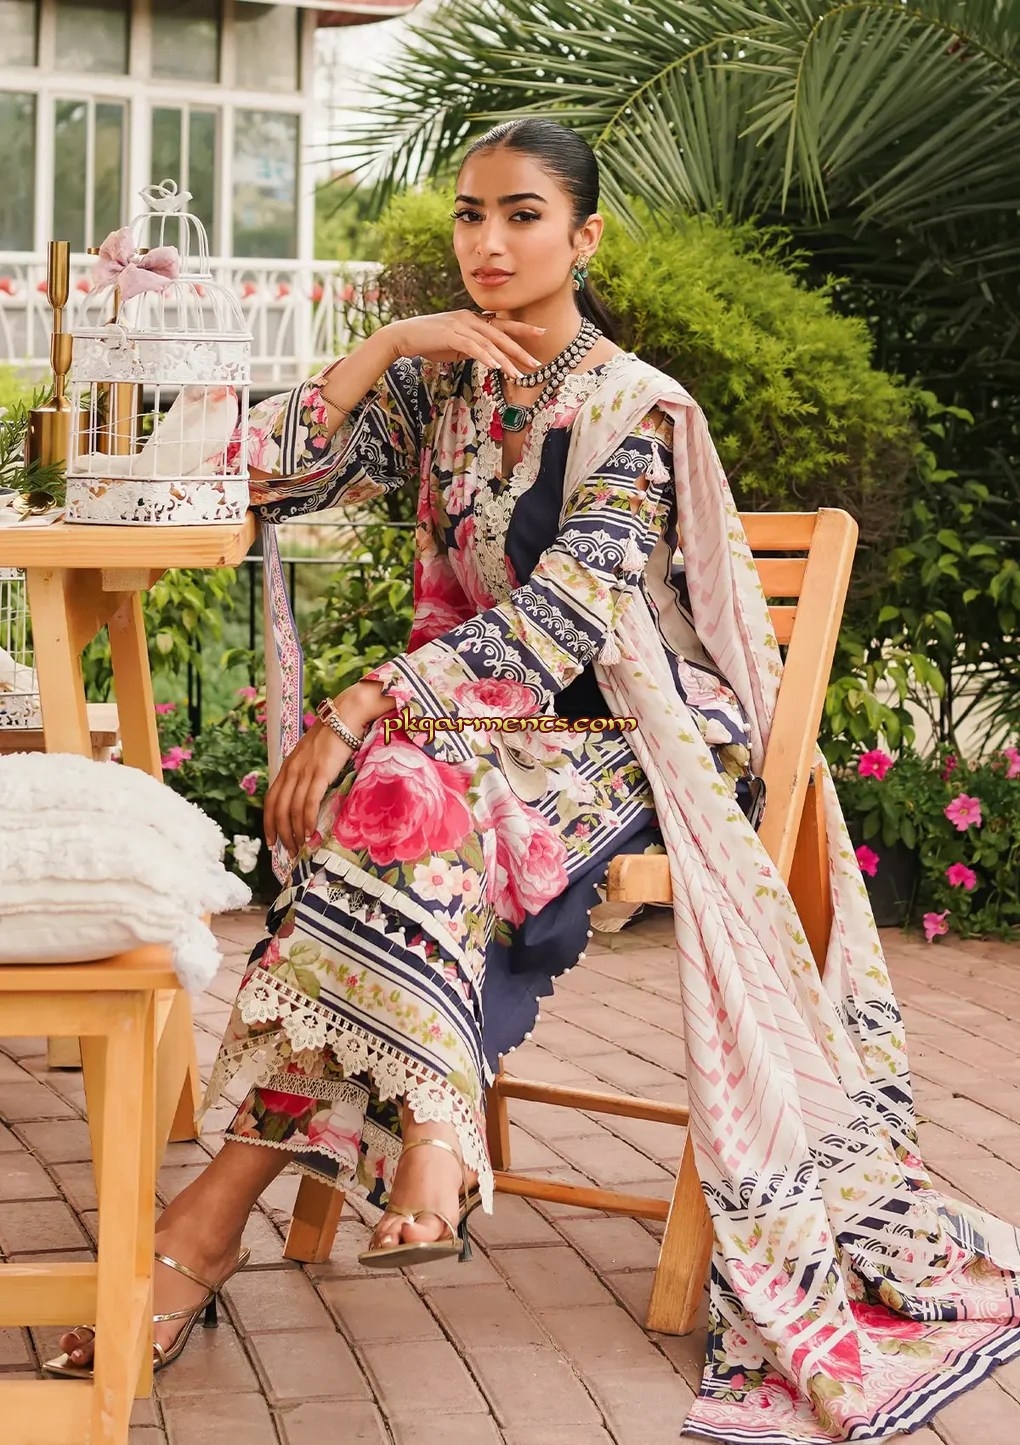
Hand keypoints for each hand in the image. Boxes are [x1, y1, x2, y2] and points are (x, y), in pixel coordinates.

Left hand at [263, 722, 353, 857]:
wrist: (345, 716)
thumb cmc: (333, 735)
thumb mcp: (312, 755)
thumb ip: (307, 772)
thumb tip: (309, 794)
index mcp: (288, 767)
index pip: (271, 800)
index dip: (269, 823)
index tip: (271, 841)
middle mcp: (292, 770)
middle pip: (278, 809)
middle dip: (281, 833)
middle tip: (287, 851)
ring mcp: (305, 772)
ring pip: (293, 809)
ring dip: (295, 832)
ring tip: (300, 848)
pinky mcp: (320, 773)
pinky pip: (309, 802)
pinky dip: (308, 820)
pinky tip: (310, 833)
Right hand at [385, 311, 545, 377]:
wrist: (404, 336)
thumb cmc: (429, 341)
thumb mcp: (456, 344)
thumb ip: (473, 347)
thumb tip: (488, 357)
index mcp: (473, 319)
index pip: (502, 324)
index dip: (522, 328)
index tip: (541, 333)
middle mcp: (470, 319)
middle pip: (501, 334)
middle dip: (520, 349)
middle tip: (536, 362)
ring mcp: (460, 325)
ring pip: (489, 343)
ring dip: (506, 360)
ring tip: (519, 375)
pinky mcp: (450, 335)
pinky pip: (473, 347)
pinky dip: (486, 357)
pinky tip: (496, 367)